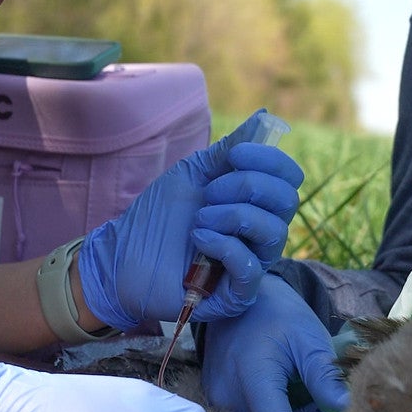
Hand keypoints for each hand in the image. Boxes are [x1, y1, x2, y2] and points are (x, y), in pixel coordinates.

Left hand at [77, 110, 302, 331]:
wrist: (123, 254)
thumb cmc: (158, 215)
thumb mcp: (194, 174)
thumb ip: (230, 149)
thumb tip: (265, 118)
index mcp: (255, 204)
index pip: (289, 179)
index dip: (269, 160)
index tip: (234, 154)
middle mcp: (260, 234)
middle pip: (287, 201)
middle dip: (247, 186)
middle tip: (208, 193)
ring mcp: (251, 264)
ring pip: (274, 233)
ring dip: (232, 215)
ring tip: (198, 219)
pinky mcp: (235, 294)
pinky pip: (251, 267)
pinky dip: (225, 245)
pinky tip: (198, 238)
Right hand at [199, 273, 350, 411]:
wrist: (237, 299)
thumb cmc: (278, 314)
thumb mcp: (308, 336)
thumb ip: (324, 376)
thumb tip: (346, 411)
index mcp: (255, 373)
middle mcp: (230, 394)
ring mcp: (221, 402)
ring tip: (306, 395)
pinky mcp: (219, 406)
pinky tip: (289, 397)